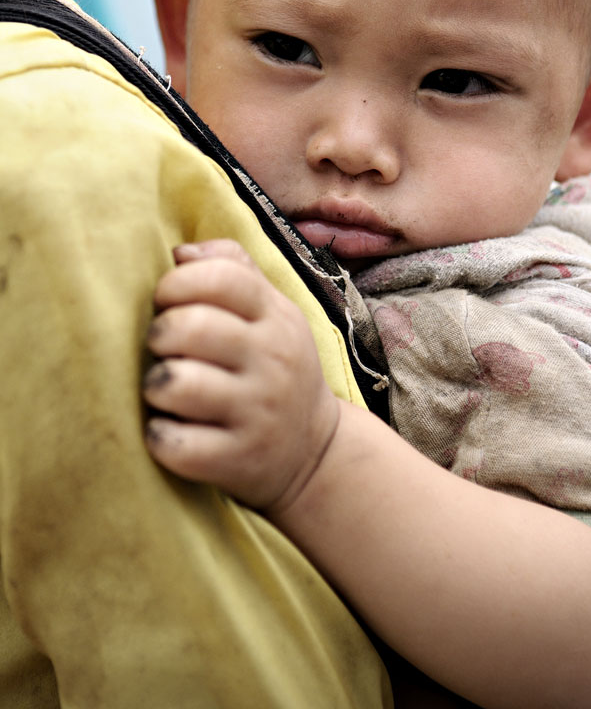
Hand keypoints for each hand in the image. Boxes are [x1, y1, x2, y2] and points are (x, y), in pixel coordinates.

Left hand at [143, 239, 339, 511]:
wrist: (313, 450)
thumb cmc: (273, 366)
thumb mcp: (271, 311)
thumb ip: (232, 268)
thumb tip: (181, 252)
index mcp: (275, 316)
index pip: (223, 277)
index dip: (179, 282)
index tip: (166, 300)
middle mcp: (272, 361)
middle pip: (192, 327)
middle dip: (158, 334)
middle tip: (162, 347)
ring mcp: (257, 412)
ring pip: (178, 384)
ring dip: (155, 385)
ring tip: (164, 389)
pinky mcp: (238, 459)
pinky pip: (175, 443)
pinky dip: (160, 437)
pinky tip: (170, 429)